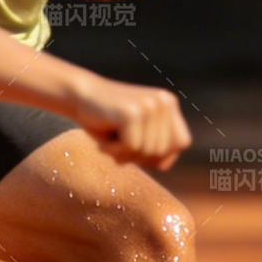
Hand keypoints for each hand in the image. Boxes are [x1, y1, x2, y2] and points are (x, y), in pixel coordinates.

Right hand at [73, 78, 190, 170]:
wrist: (79, 96)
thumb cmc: (107, 121)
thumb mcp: (138, 135)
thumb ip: (156, 148)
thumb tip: (164, 164)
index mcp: (169, 104)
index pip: (181, 143)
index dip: (162, 153)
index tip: (137, 147)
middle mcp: (164, 102)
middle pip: (163, 151)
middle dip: (138, 154)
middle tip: (118, 140)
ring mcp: (150, 105)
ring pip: (147, 151)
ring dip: (124, 153)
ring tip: (111, 135)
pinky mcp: (133, 112)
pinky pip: (131, 147)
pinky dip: (113, 149)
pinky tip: (104, 134)